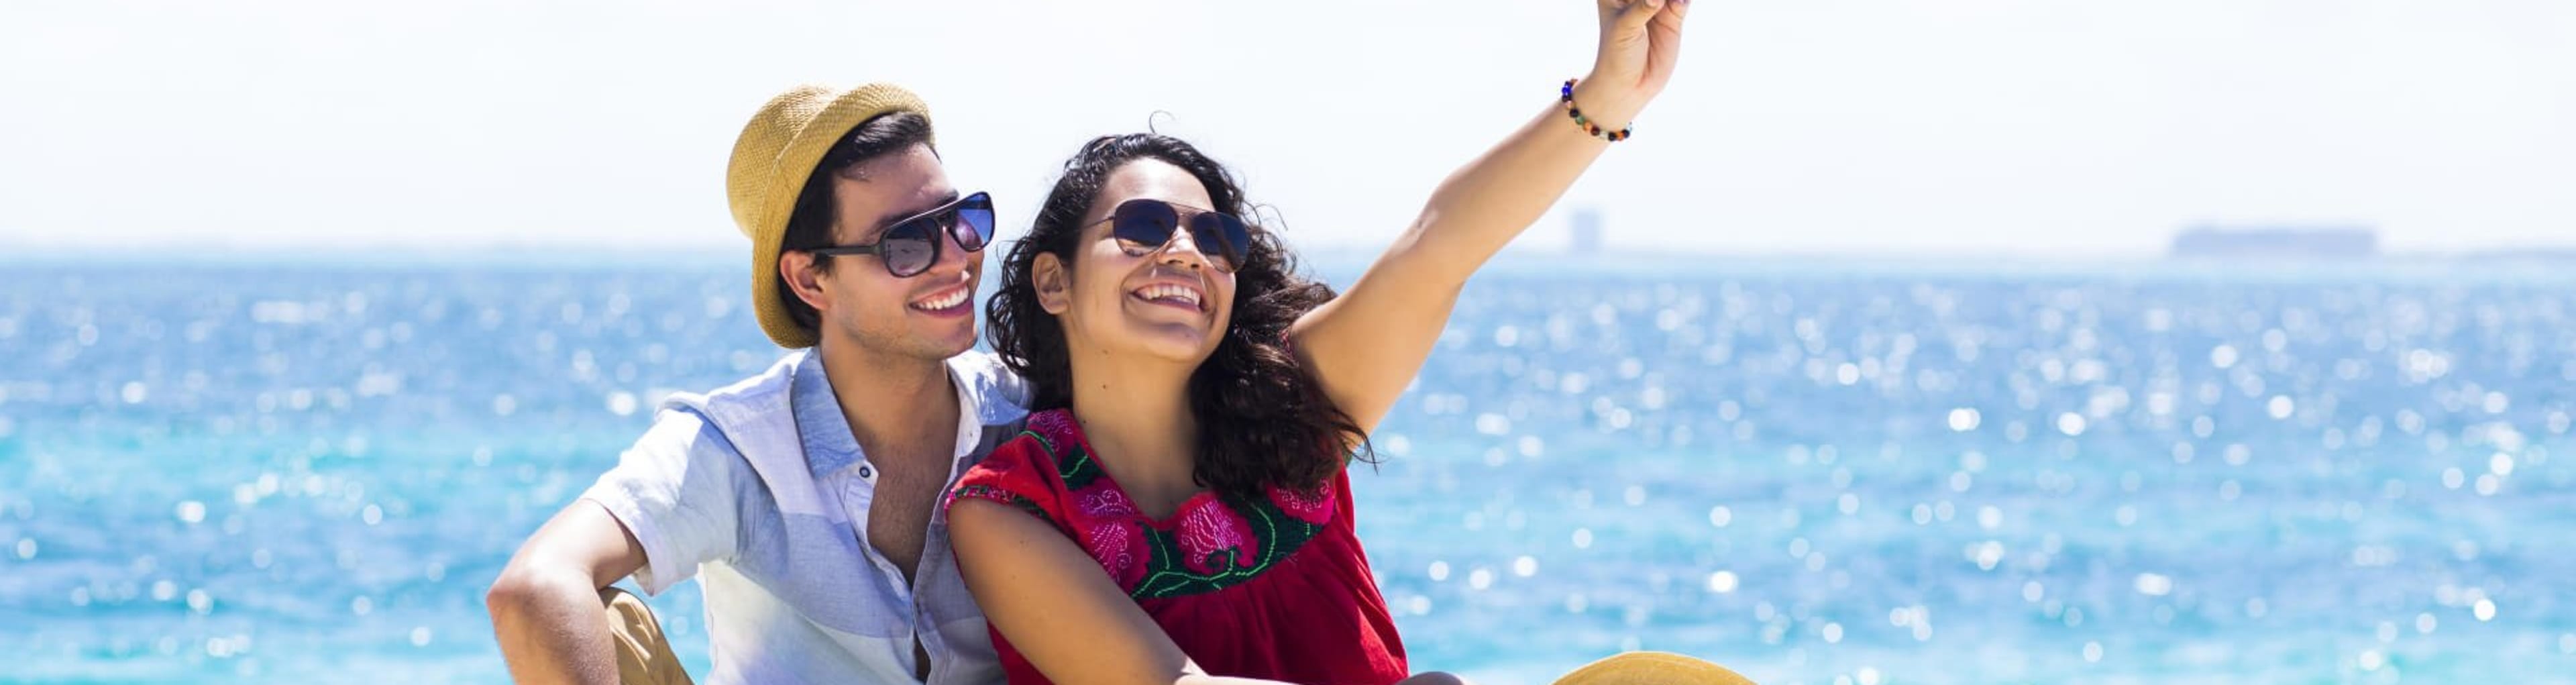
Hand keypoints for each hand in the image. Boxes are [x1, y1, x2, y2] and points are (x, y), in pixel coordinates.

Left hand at [1581, 0, 1690, 125]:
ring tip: (1675, 4)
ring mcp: (1657, 5)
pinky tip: (1682, 2)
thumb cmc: (1617, 55)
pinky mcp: (1674, 16)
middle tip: (1662, 2)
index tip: (1651, 1)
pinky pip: (1683, 0)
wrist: (1630, 85)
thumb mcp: (1625, 28)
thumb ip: (1642, 8)